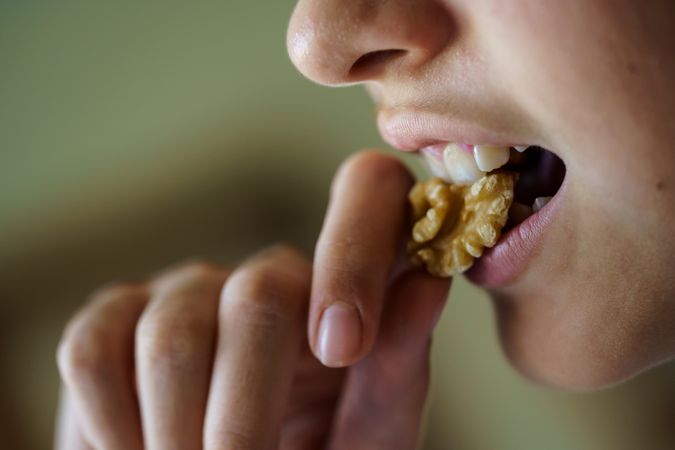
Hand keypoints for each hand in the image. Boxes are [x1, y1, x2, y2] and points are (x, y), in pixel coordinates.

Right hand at [55, 152, 450, 448]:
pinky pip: (92, 350)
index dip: (355, 248)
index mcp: (348, 287)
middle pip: (259, 295)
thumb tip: (428, 282)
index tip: (342, 349)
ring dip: (179, 436)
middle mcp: (268, 274)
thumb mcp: (371, 434)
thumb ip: (399, 366)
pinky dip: (112, 426)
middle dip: (248, 413)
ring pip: (174, 334)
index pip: (368, 189)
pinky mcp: (113, 316)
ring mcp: (188, 290)